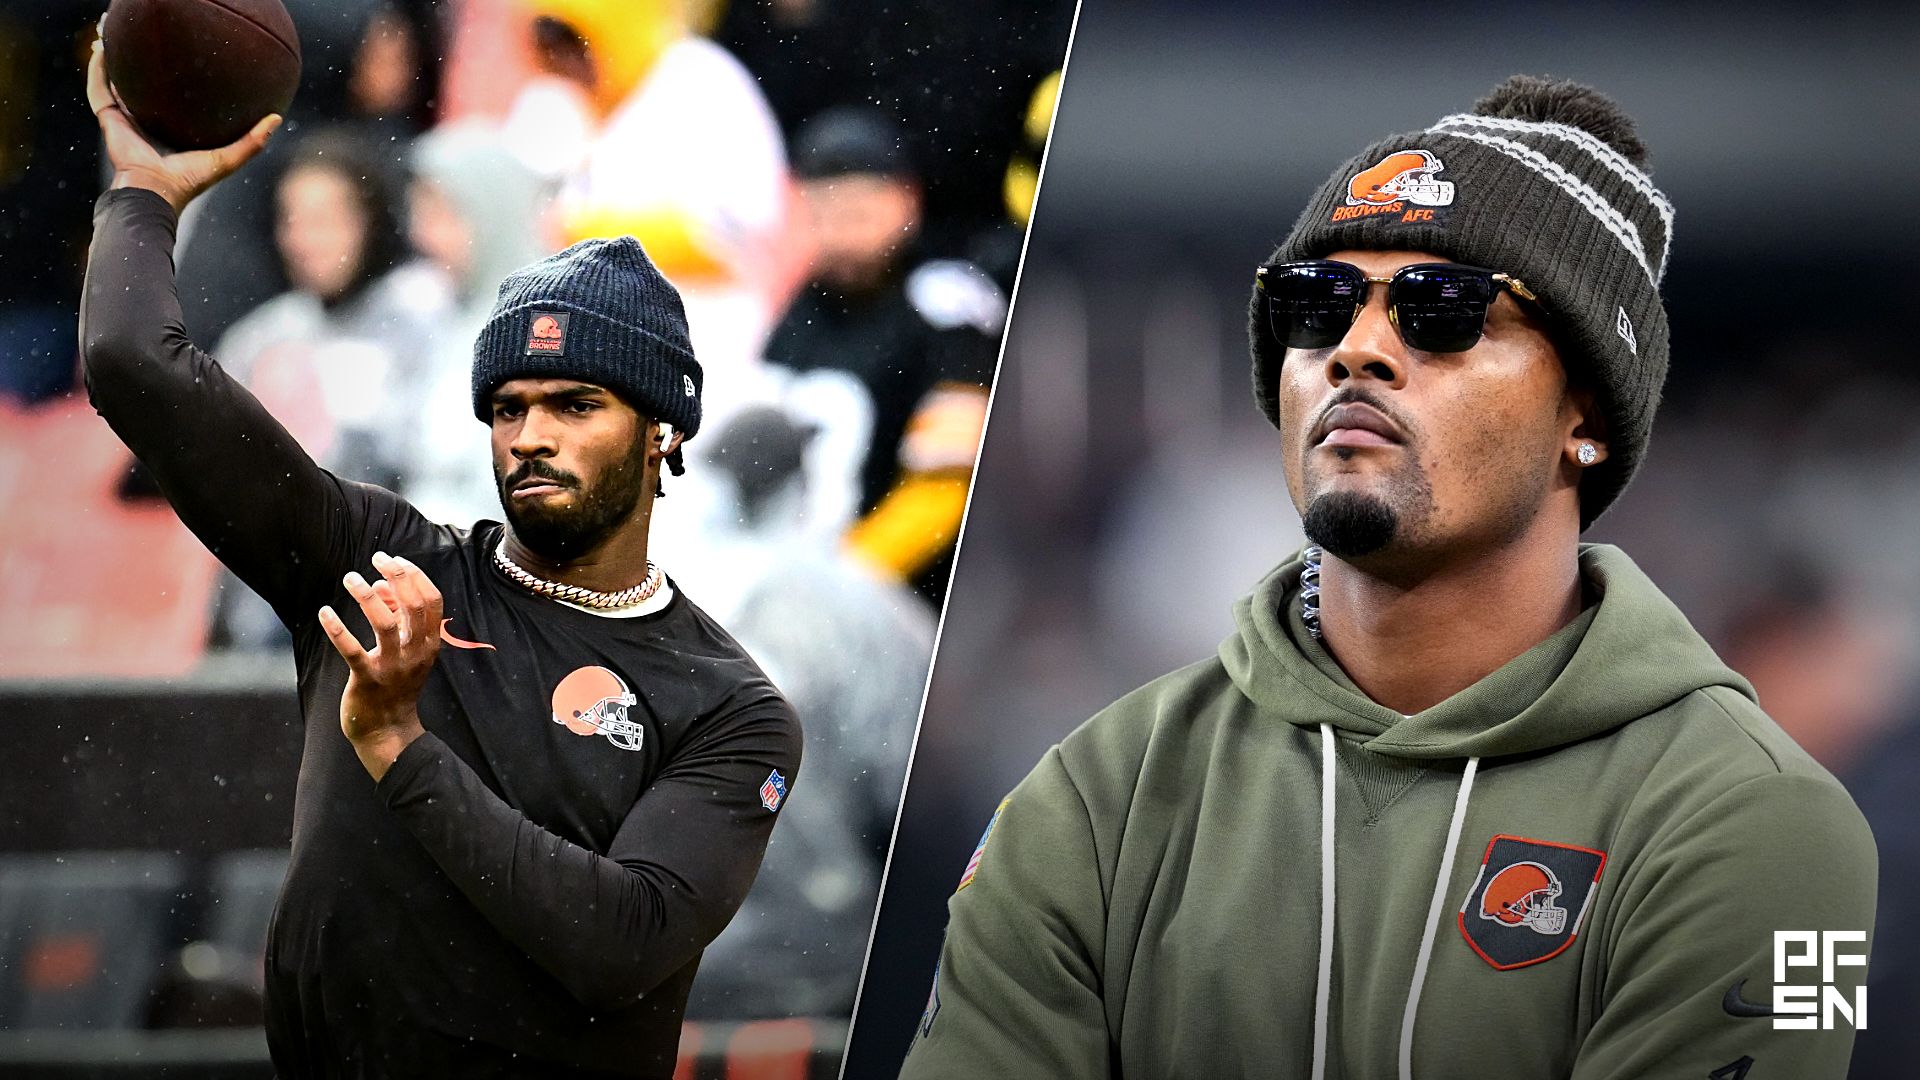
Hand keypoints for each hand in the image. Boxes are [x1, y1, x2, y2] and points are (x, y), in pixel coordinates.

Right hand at [86, 36, 280, 214]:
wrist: (156, 189)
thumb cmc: (190, 179)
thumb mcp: (228, 158)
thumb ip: (253, 141)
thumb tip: (277, 118)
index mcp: (168, 133)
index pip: (169, 105)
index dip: (173, 85)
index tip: (185, 64)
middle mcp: (143, 125)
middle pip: (138, 90)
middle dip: (139, 69)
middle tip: (148, 45)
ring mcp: (123, 121)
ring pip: (113, 84)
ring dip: (111, 61)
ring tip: (113, 37)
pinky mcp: (108, 118)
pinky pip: (99, 87)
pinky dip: (98, 68)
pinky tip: (102, 47)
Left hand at [318, 552, 442, 780]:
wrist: (387, 731)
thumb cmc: (396, 686)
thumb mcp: (407, 652)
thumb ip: (399, 618)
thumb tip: (382, 585)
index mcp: (429, 644)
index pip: (431, 601)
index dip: (414, 576)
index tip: (395, 559)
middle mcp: (416, 653)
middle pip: (413, 605)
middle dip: (396, 576)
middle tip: (376, 559)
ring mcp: (393, 667)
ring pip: (385, 622)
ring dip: (367, 596)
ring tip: (350, 578)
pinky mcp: (367, 680)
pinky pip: (351, 650)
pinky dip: (336, 629)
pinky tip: (324, 613)